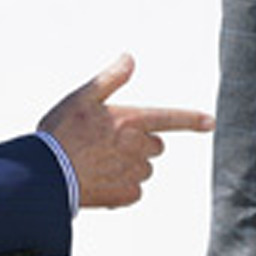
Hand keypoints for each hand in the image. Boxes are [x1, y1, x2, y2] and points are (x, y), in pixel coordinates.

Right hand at [38, 54, 213, 207]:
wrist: (45, 175)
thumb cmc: (61, 133)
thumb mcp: (81, 97)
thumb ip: (110, 79)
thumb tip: (130, 58)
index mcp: (131, 120)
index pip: (170, 118)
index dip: (192, 119)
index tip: (210, 122)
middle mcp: (138, 148)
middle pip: (155, 146)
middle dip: (140, 143)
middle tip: (109, 142)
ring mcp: (133, 174)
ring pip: (144, 169)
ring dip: (130, 166)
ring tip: (98, 163)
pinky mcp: (125, 197)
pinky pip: (134, 191)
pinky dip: (122, 187)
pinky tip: (99, 181)